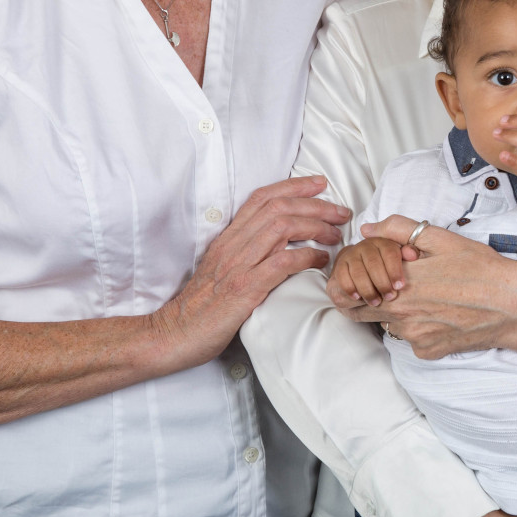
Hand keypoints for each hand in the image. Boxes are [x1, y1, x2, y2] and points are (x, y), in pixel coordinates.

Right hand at [150, 177, 344, 371]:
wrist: (176, 333)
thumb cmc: (203, 305)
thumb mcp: (221, 268)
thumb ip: (245, 250)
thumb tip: (280, 241)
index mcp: (227, 238)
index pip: (261, 198)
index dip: (293, 186)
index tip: (319, 183)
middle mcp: (232, 245)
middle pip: (278, 208)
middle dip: (315, 205)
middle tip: (341, 213)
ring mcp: (238, 265)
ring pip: (282, 228)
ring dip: (316, 228)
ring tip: (335, 236)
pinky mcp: (244, 289)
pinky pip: (282, 263)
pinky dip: (307, 257)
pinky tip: (321, 261)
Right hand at [331, 235, 410, 306]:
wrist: (365, 266)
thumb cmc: (389, 266)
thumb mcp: (404, 258)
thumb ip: (410, 253)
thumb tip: (412, 254)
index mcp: (384, 242)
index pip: (389, 253)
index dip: (394, 270)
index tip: (399, 286)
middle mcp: (367, 245)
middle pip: (373, 263)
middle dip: (382, 283)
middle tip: (389, 297)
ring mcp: (352, 254)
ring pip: (358, 271)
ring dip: (367, 289)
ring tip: (375, 302)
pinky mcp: (340, 264)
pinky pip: (342, 275)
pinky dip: (350, 288)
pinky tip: (357, 297)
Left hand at [343, 214, 516, 361]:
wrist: (514, 305)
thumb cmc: (481, 268)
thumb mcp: (442, 238)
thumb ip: (399, 229)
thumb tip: (368, 229)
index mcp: (398, 283)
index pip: (351, 291)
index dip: (351, 283)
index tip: (358, 276)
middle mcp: (400, 315)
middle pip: (364, 311)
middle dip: (372, 296)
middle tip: (395, 284)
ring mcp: (414, 337)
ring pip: (392, 324)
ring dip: (400, 311)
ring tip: (430, 296)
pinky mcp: (428, 352)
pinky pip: (413, 340)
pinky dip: (421, 327)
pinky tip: (443, 313)